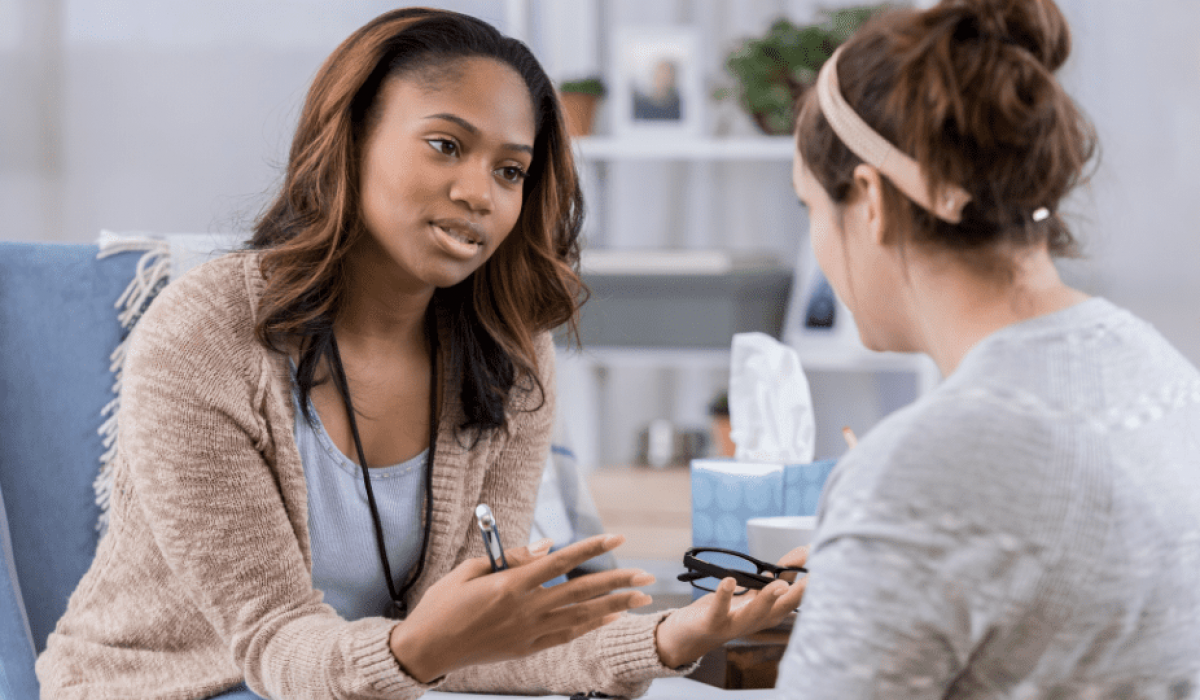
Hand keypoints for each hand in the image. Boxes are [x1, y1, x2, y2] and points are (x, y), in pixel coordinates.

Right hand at [389, 534, 655, 682]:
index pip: (561, 562)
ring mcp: (528, 632)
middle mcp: (525, 609)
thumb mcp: (470, 570)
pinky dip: (591, 626)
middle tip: (646, 575)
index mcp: (510, 585)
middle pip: (581, 592)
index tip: (617, 538)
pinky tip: (610, 618)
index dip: (591, 548)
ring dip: (613, 606)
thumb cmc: (444, 604)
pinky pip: (567, 635)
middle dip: (617, 582)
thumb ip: (513, 557)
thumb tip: (547, 546)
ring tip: (640, 598)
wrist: (428, 649)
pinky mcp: (526, 648)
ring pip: (581, 616)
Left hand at [654, 545, 808, 667]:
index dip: (810, 579)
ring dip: (768, 599)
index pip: (796, 596)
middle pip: (783, 608)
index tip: (821, 558)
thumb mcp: (754, 593)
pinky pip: (720, 610)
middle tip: (815, 577)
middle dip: (800, 593)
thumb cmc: (725, 612)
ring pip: (756, 614)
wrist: (690, 637)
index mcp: (770, 611)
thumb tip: (803, 552)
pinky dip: (724, 595)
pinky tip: (729, 581)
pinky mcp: (713, 623)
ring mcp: (736, 624)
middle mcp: (757, 620)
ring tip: (778, 585)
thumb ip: (776, 576)